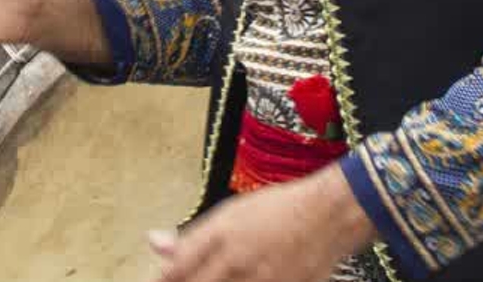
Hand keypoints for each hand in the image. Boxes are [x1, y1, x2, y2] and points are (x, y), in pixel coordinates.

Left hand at [148, 166, 376, 281]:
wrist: (328, 215)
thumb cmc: (278, 209)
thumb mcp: (230, 213)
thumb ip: (191, 236)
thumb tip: (154, 242)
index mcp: (221, 236)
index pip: (179, 268)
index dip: (164, 279)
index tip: (158, 281)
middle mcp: (238, 260)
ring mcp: (263, 280)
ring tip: (217, 279)